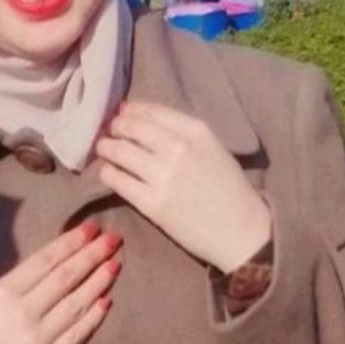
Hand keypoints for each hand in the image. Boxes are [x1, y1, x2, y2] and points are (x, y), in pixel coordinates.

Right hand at [0, 223, 121, 343]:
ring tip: (115, 263)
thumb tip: (56, 260)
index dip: (71, 242)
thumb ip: (20, 280)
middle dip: (92, 255)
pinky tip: (107, 301)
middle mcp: (22, 314)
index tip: (91, 227)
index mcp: (4, 292)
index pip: (46, 261)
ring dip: (99, 282)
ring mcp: (37, 340)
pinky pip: (76, 336)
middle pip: (65, 278)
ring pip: (76, 305)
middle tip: (113, 238)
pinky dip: (93, 318)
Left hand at [95, 102, 270, 273]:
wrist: (241, 232)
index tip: (121, 113)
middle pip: (131, 128)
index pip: (152, 111)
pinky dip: (107, 173)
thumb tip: (142, 118)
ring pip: (119, 151)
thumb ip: (183, 133)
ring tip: (103, 149)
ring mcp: (163, 176)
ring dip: (105, 148)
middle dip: (115, 127)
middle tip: (108, 132)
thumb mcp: (214, 148)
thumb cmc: (229, 189)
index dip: (131, 111)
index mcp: (197, 132)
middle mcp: (178, 148)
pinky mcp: (152, 204)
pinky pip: (117, 180)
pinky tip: (107, 172)